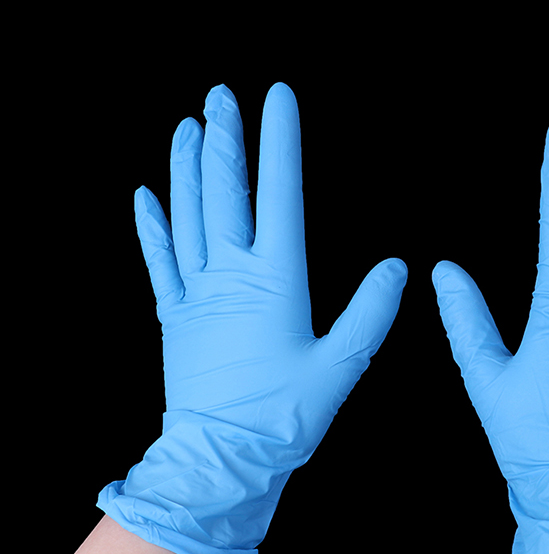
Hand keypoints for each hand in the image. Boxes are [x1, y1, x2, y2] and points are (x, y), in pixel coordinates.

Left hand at [98, 83, 406, 553]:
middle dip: (223, 137)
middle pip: (224, 191)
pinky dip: (151, 225)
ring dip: (185, 167)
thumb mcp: (342, 366)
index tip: (277, 98)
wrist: (223, 458)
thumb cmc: (285, 415)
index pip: (278, 193)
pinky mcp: (174, 317)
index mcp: (276, 281)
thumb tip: (396, 267)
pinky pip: (159, 259)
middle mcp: (231, 275)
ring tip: (186, 127)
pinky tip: (146, 195)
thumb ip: (370, 313)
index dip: (278, 142)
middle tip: (221, 95)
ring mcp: (195, 293)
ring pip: (187, 214)